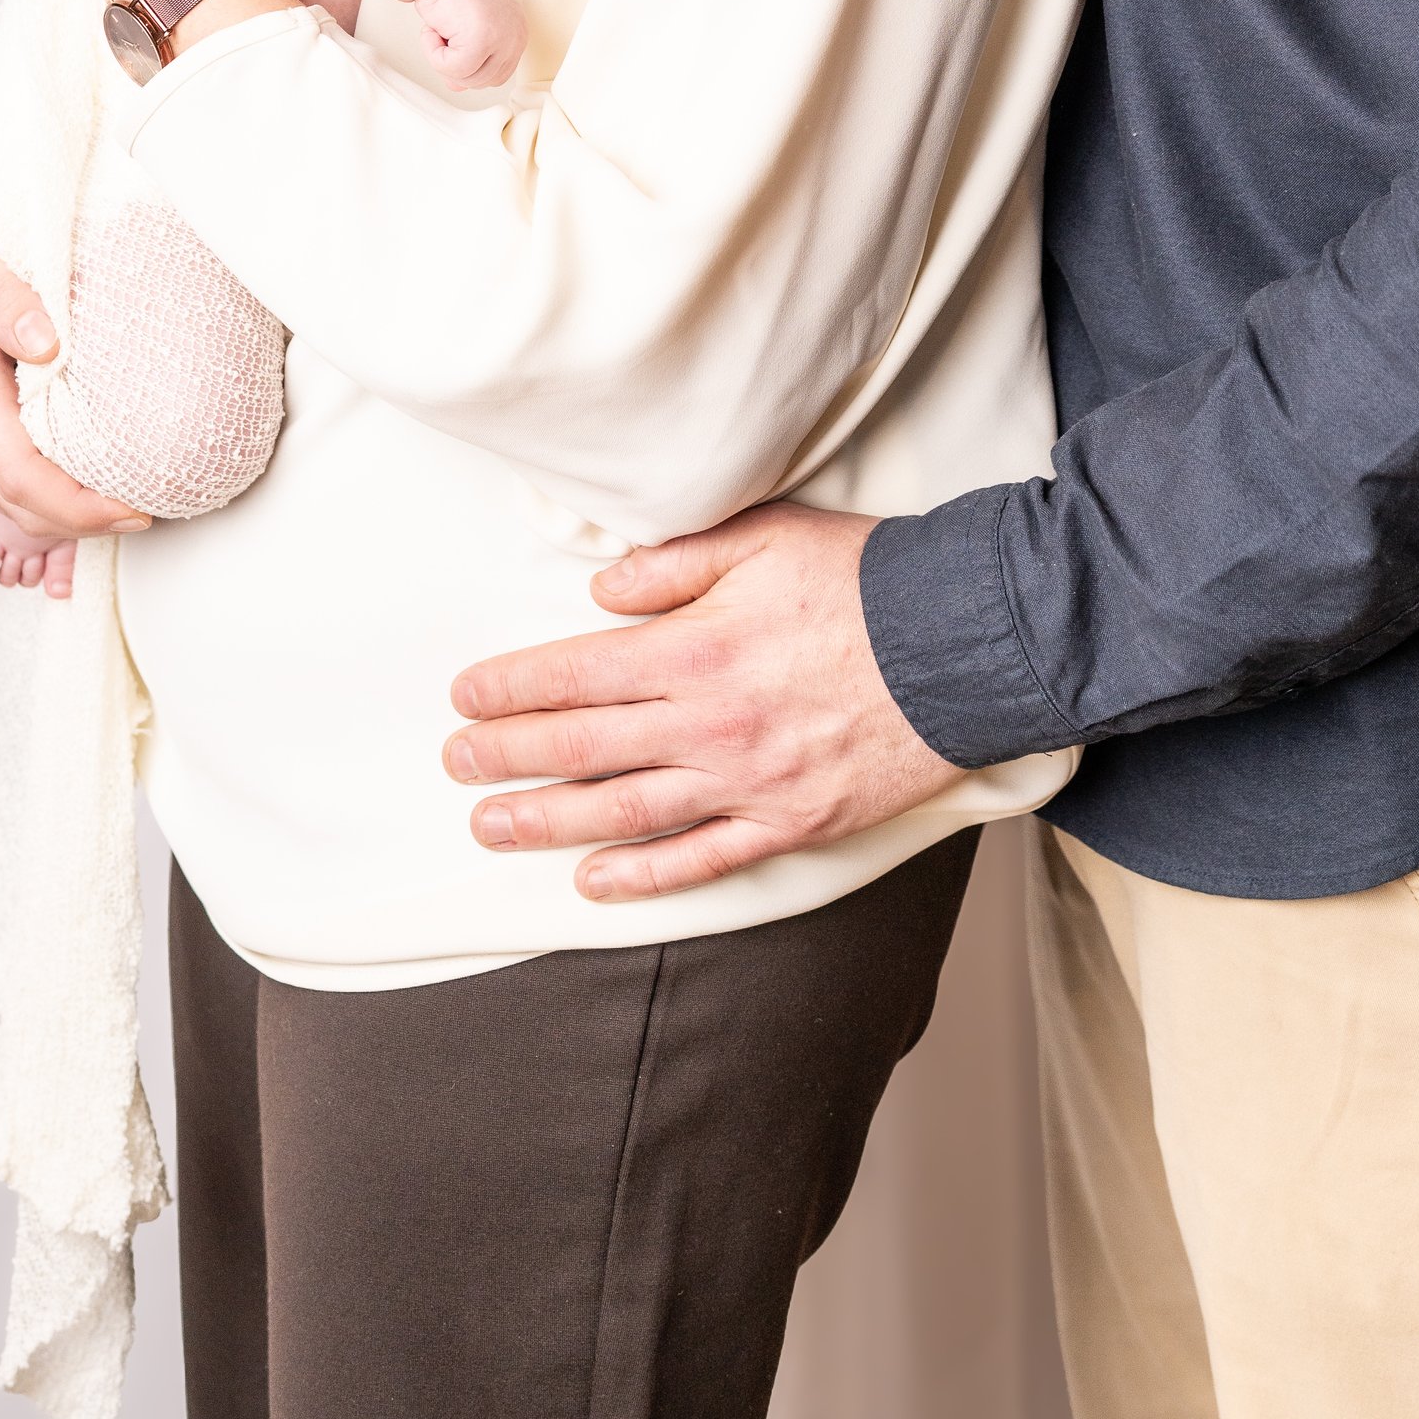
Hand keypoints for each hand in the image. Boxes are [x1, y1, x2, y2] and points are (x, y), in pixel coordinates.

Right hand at [0, 173, 143, 542]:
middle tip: (148, 514)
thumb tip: (45, 343)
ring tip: (127, 505)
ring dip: (66, 515)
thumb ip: (13, 301)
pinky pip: (4, 485)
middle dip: (82, 522)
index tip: (132, 510)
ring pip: (9, 504)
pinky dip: (48, 497)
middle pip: (17, 505)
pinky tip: (90, 487)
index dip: (78, 508)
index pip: (22, 477)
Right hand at [417, 0, 526, 91]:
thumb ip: (468, 59)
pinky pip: (453, 69)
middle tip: (443, 34)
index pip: (496, 75)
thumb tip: (459, 86)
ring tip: (441, 27)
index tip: (453, 41)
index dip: (469, 66)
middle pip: (484, 82)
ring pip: (468, 79)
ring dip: (442, 58)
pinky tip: (434, 27)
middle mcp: (516, 36)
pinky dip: (433, 52)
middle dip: (456, 65)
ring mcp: (503, 37)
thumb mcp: (466, 30)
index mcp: (517, 33)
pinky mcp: (483, 39)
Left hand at [443, 502, 957, 898]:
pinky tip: (593, 881)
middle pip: (583, 748)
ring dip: (547, 821)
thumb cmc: (866, 581)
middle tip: (454, 762)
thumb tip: (603, 592)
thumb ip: (675, 564)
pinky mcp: (789, 822)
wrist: (964, 643)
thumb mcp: (765, 537)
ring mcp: (748, 782)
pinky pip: (701, 860)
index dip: (513, 686)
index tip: (467, 693)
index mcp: (697, 647)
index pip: (578, 672)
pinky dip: (642, 876)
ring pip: (624, 812)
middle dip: (507, 754)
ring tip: (491, 825)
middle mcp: (710, 723)